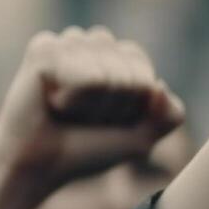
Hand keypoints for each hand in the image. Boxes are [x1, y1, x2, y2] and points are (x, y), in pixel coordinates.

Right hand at [0, 26, 185, 186]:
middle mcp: (88, 43)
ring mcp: (65, 43)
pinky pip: (86, 77)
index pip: (144, 72)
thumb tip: (159, 86)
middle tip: (80, 119)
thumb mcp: (141, 138)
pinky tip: (51, 101)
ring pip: (110, 76)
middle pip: (131, 73)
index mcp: (112, 55)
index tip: (100, 121)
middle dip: (113, 107)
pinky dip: (74, 99)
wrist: (37, 166)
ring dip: (93, 106)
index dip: (129, 106)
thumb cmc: (83, 150)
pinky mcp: (42, 50)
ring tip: (65, 110)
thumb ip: (170, 116)